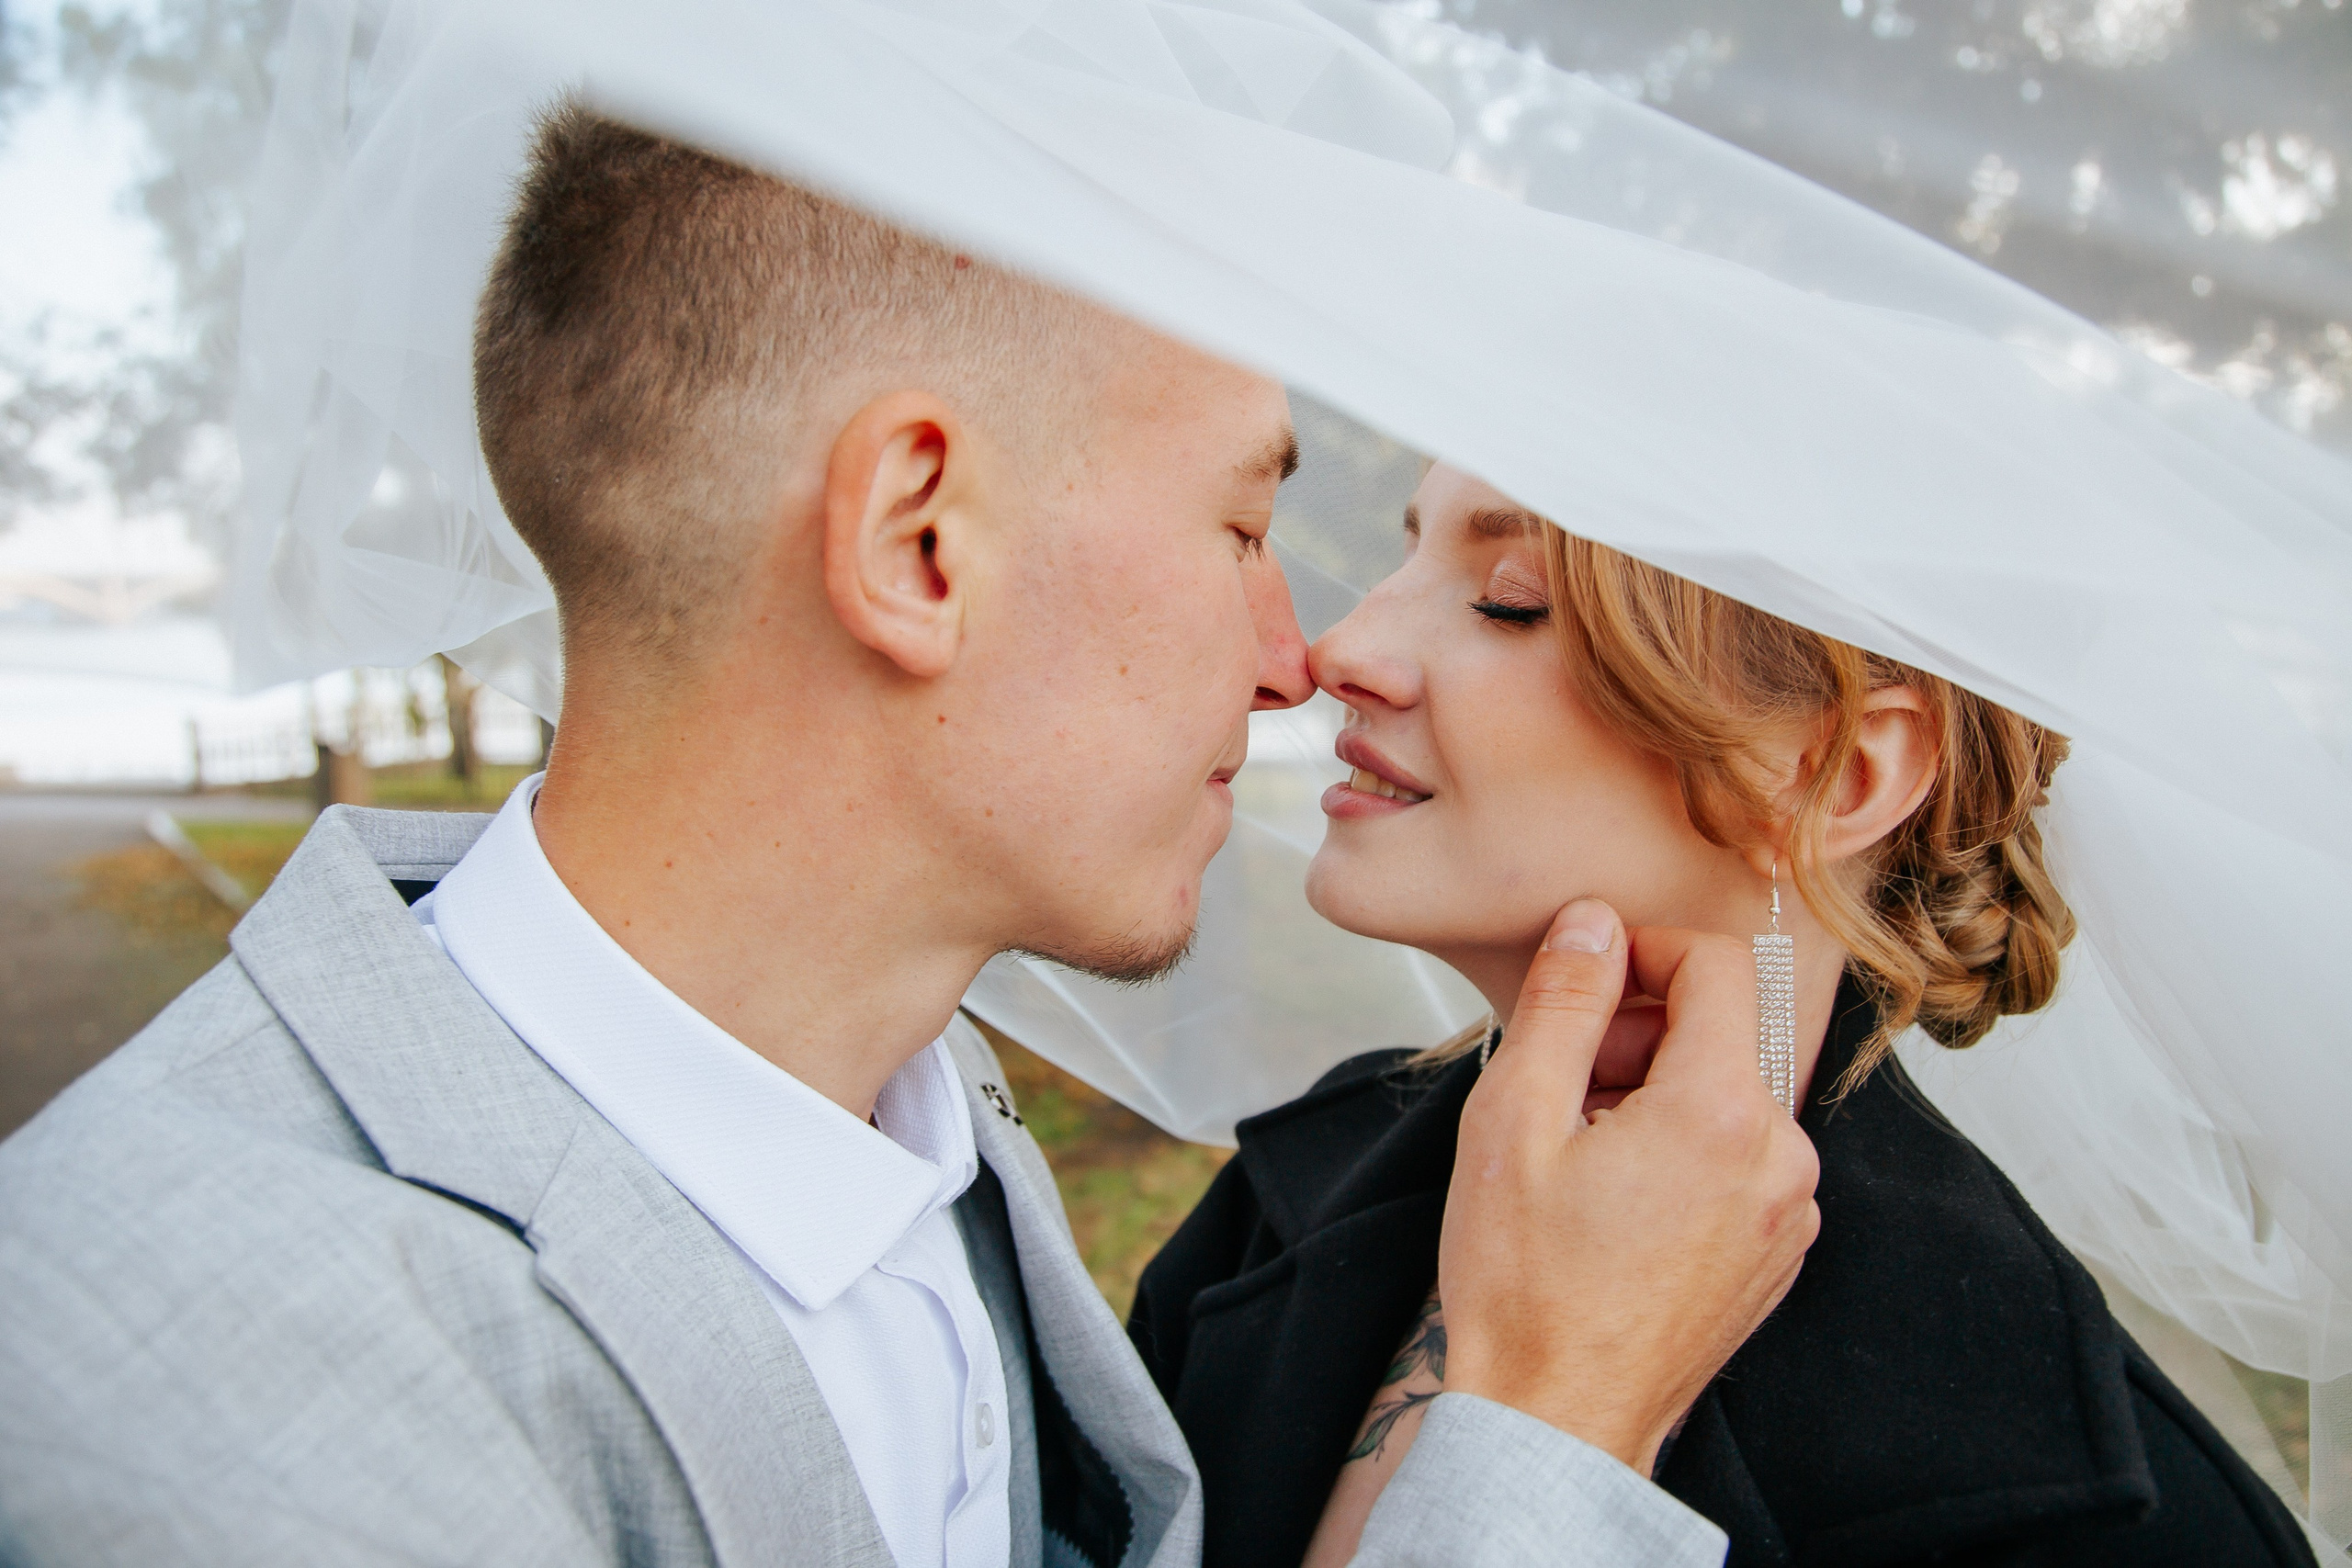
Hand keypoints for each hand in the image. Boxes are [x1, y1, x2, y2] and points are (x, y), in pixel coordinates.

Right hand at [1436, 898, 1819, 1472]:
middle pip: (1721, 1034)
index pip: (1717, 965)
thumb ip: (1564, 1003)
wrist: (1558, 1421)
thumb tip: (1593, 924)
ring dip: (1656, 1093)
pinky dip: (1681, 1150)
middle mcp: (1779, 1158)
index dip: (1643, 950)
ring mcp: (1788, 1212)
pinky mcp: (1777, 1253)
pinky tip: (1613, 1197)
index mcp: (1722, 1113)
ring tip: (1578, 1150)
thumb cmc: (1526, 1286)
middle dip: (1639, 1032)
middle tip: (1560, 1081)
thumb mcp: (1514, 1119)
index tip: (1584, 979)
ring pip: (1727, 1097)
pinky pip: (1739, 1159)